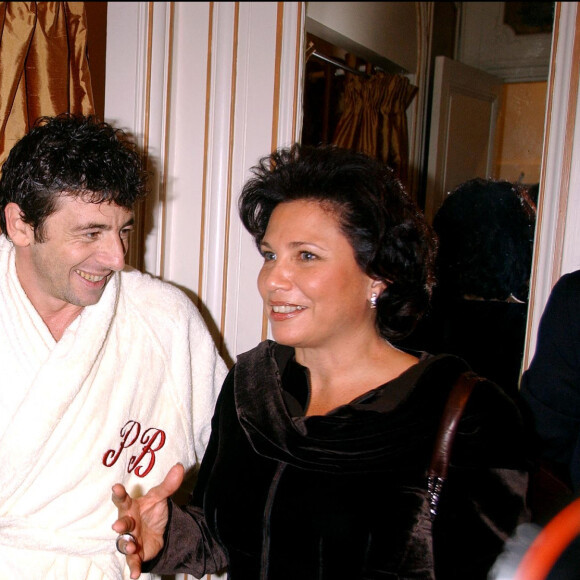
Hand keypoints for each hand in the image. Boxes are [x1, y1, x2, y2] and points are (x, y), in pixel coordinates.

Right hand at [111, 463, 184, 578]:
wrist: (157, 530)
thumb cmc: (151, 510)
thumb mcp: (160, 497)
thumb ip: (169, 484)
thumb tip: (180, 467)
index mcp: (131, 507)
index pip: (123, 500)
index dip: (118, 494)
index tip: (116, 487)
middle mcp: (127, 523)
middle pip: (122, 523)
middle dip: (120, 525)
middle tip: (118, 526)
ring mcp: (130, 539)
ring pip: (124, 543)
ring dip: (127, 545)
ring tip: (132, 546)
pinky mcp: (136, 554)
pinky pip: (133, 562)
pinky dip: (134, 567)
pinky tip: (135, 574)